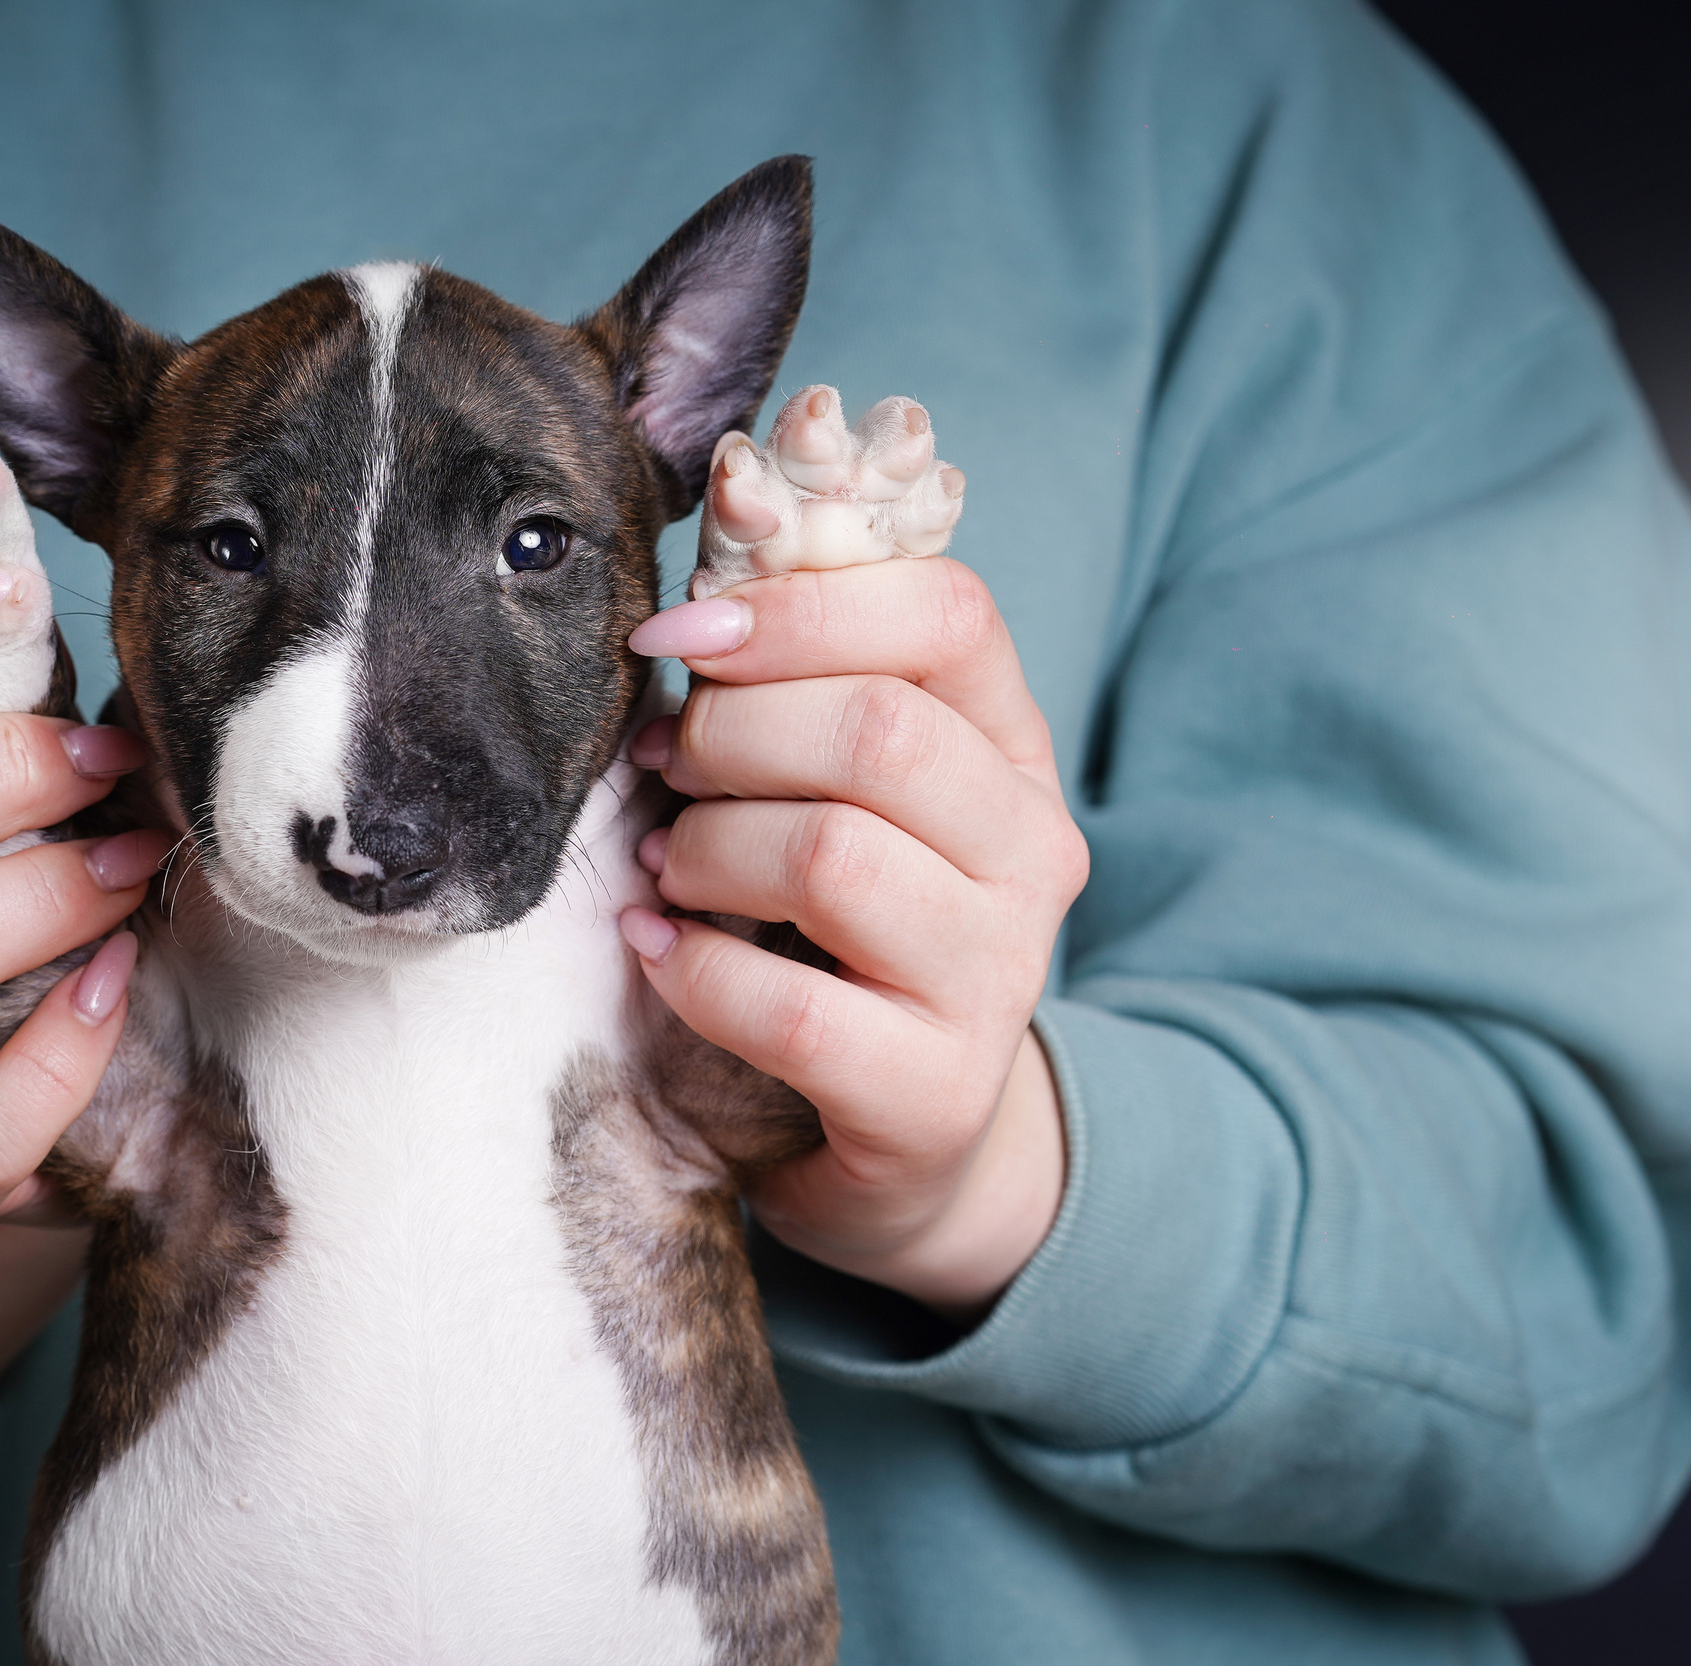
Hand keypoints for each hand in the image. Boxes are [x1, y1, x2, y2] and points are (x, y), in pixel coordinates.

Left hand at [619, 557, 1086, 1317]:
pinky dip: (694, 969)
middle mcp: (1033, 852)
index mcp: (1013, 746)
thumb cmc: (839, 927)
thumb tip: (704, 556)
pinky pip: (793, 1009)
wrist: (908, 1135)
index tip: (680, 632)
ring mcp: (998, 977)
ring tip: (667, 867)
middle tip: (666, 770)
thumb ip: (791, 678)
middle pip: (878, 729)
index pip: (949, 614)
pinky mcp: (936, 1092)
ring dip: (708, 849)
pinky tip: (658, 947)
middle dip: (731, 735)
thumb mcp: (835, 784)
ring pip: (834, 856)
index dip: (798, 603)